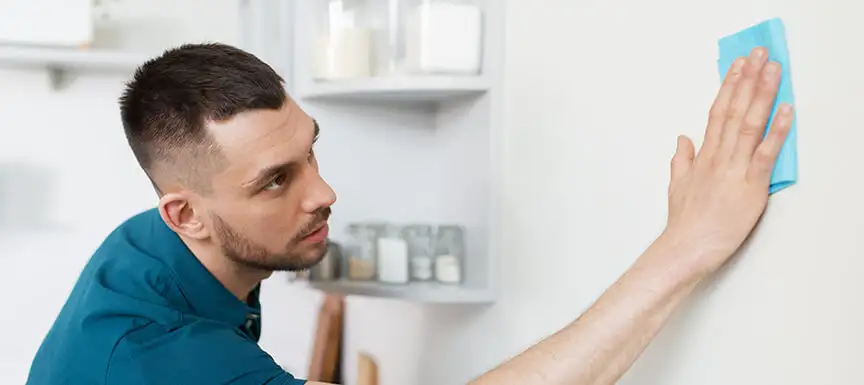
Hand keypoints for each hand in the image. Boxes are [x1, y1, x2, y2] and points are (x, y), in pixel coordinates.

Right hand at [662, 46, 792, 276]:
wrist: (686, 248)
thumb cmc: (684, 223)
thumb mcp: (677, 187)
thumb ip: (680, 160)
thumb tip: (682, 140)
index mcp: (704, 157)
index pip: (717, 113)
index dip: (729, 87)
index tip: (737, 66)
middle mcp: (718, 158)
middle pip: (734, 110)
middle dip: (747, 80)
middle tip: (758, 55)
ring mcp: (733, 170)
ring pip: (748, 124)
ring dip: (762, 94)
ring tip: (772, 71)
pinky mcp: (749, 187)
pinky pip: (764, 153)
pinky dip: (776, 131)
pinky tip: (785, 111)